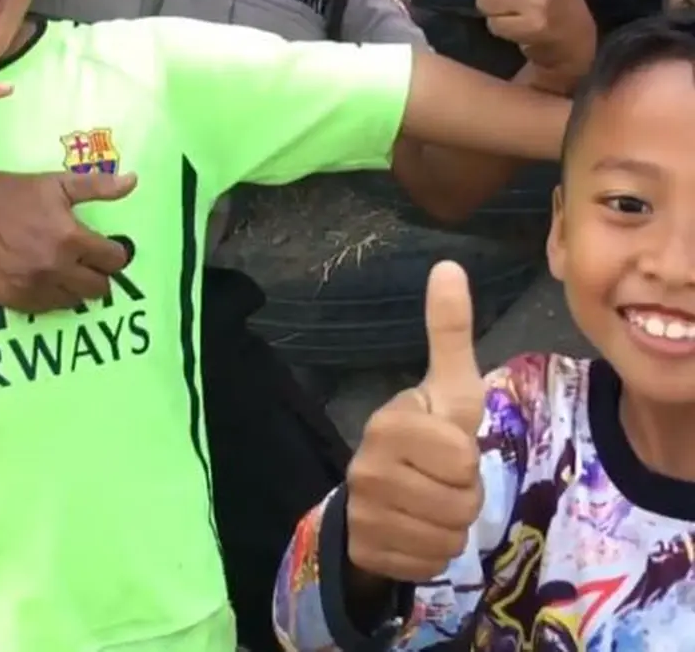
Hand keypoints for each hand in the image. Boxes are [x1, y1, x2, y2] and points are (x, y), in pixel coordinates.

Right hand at [0, 147, 137, 311]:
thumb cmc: (16, 192)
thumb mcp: (59, 184)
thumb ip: (99, 187)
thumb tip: (134, 181)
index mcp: (70, 238)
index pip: (113, 260)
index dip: (115, 254)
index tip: (109, 250)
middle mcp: (54, 267)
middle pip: (97, 288)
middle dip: (99, 275)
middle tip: (89, 263)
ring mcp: (31, 286)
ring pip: (72, 301)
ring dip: (75, 288)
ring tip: (67, 272)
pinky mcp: (10, 298)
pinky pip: (44, 308)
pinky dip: (50, 297)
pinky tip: (45, 280)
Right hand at [346, 261, 484, 583]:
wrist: (378, 494)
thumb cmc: (426, 436)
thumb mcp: (448, 388)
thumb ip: (449, 331)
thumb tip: (449, 264)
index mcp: (390, 422)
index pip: (462, 458)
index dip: (467, 459)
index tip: (446, 449)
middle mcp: (367, 466)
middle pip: (460, 502)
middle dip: (463, 497)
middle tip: (439, 481)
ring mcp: (363, 512)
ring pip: (447, 537)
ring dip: (450, 527)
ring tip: (429, 504)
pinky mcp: (365, 551)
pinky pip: (427, 565)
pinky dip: (431, 554)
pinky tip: (414, 531)